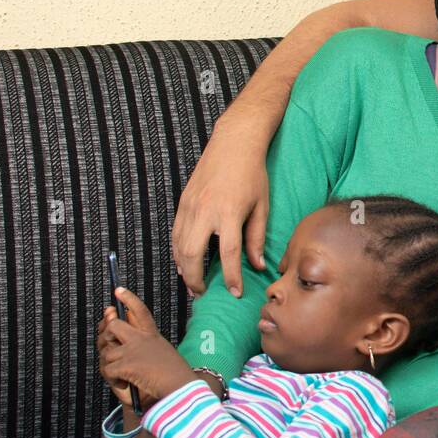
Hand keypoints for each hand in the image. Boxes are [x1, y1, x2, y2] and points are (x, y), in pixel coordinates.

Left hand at [100, 289, 198, 402]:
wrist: (179, 387)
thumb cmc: (174, 376)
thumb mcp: (161, 354)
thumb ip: (144, 348)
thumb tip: (121, 348)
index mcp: (152, 335)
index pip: (140, 311)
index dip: (129, 299)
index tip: (119, 290)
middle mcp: (141, 339)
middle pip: (114, 326)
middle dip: (106, 336)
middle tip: (110, 348)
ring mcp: (132, 350)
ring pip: (107, 352)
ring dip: (110, 366)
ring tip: (121, 376)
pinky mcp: (126, 364)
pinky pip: (107, 369)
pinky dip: (112, 379)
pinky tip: (123, 383)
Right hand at [172, 116, 270, 297]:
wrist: (233, 143)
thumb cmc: (252, 173)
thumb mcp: (261, 206)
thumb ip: (257, 238)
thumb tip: (257, 265)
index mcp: (228, 212)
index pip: (228, 254)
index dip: (231, 277)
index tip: (235, 293)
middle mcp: (205, 210)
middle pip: (192, 254)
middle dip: (195, 279)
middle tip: (203, 293)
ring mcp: (190, 205)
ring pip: (179, 245)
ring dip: (183, 268)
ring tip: (193, 283)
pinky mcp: (183, 201)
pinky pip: (175, 233)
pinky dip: (178, 251)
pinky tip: (185, 262)